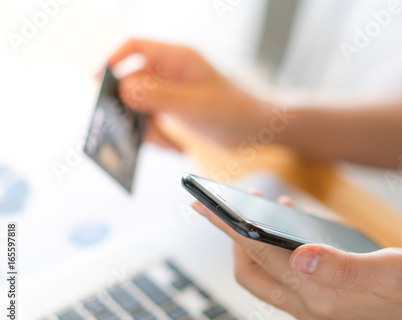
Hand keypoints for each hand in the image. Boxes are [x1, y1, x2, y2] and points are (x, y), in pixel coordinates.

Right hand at [108, 39, 269, 148]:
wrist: (261, 128)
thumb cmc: (238, 109)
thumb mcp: (198, 105)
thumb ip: (162, 97)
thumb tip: (125, 90)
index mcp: (179, 58)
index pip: (135, 47)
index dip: (112, 60)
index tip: (97, 82)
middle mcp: (172, 71)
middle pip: (133, 81)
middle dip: (130, 108)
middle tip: (129, 129)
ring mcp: (173, 91)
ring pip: (141, 106)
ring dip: (146, 127)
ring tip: (168, 144)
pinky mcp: (176, 109)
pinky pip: (154, 120)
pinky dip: (158, 136)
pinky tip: (175, 147)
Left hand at [191, 197, 401, 319]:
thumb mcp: (395, 272)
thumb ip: (346, 268)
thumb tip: (300, 255)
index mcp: (321, 294)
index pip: (260, 255)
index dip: (229, 227)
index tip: (205, 204)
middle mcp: (311, 304)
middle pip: (252, 269)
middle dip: (232, 235)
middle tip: (222, 204)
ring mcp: (316, 305)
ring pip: (266, 272)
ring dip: (254, 239)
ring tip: (258, 206)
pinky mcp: (326, 299)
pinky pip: (287, 273)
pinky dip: (277, 247)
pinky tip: (290, 224)